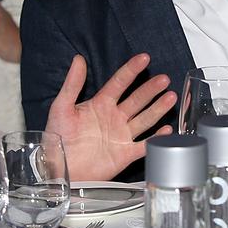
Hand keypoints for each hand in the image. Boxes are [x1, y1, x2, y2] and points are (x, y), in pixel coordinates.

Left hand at [46, 54, 176, 180]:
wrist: (57, 169)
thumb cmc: (57, 138)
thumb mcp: (61, 107)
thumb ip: (72, 84)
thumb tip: (78, 60)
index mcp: (100, 104)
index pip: (119, 83)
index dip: (131, 70)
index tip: (143, 58)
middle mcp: (114, 118)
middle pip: (137, 100)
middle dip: (151, 89)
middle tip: (163, 79)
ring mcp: (121, 135)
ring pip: (145, 119)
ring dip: (158, 108)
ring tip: (170, 97)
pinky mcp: (124, 154)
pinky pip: (144, 145)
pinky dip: (156, 139)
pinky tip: (166, 130)